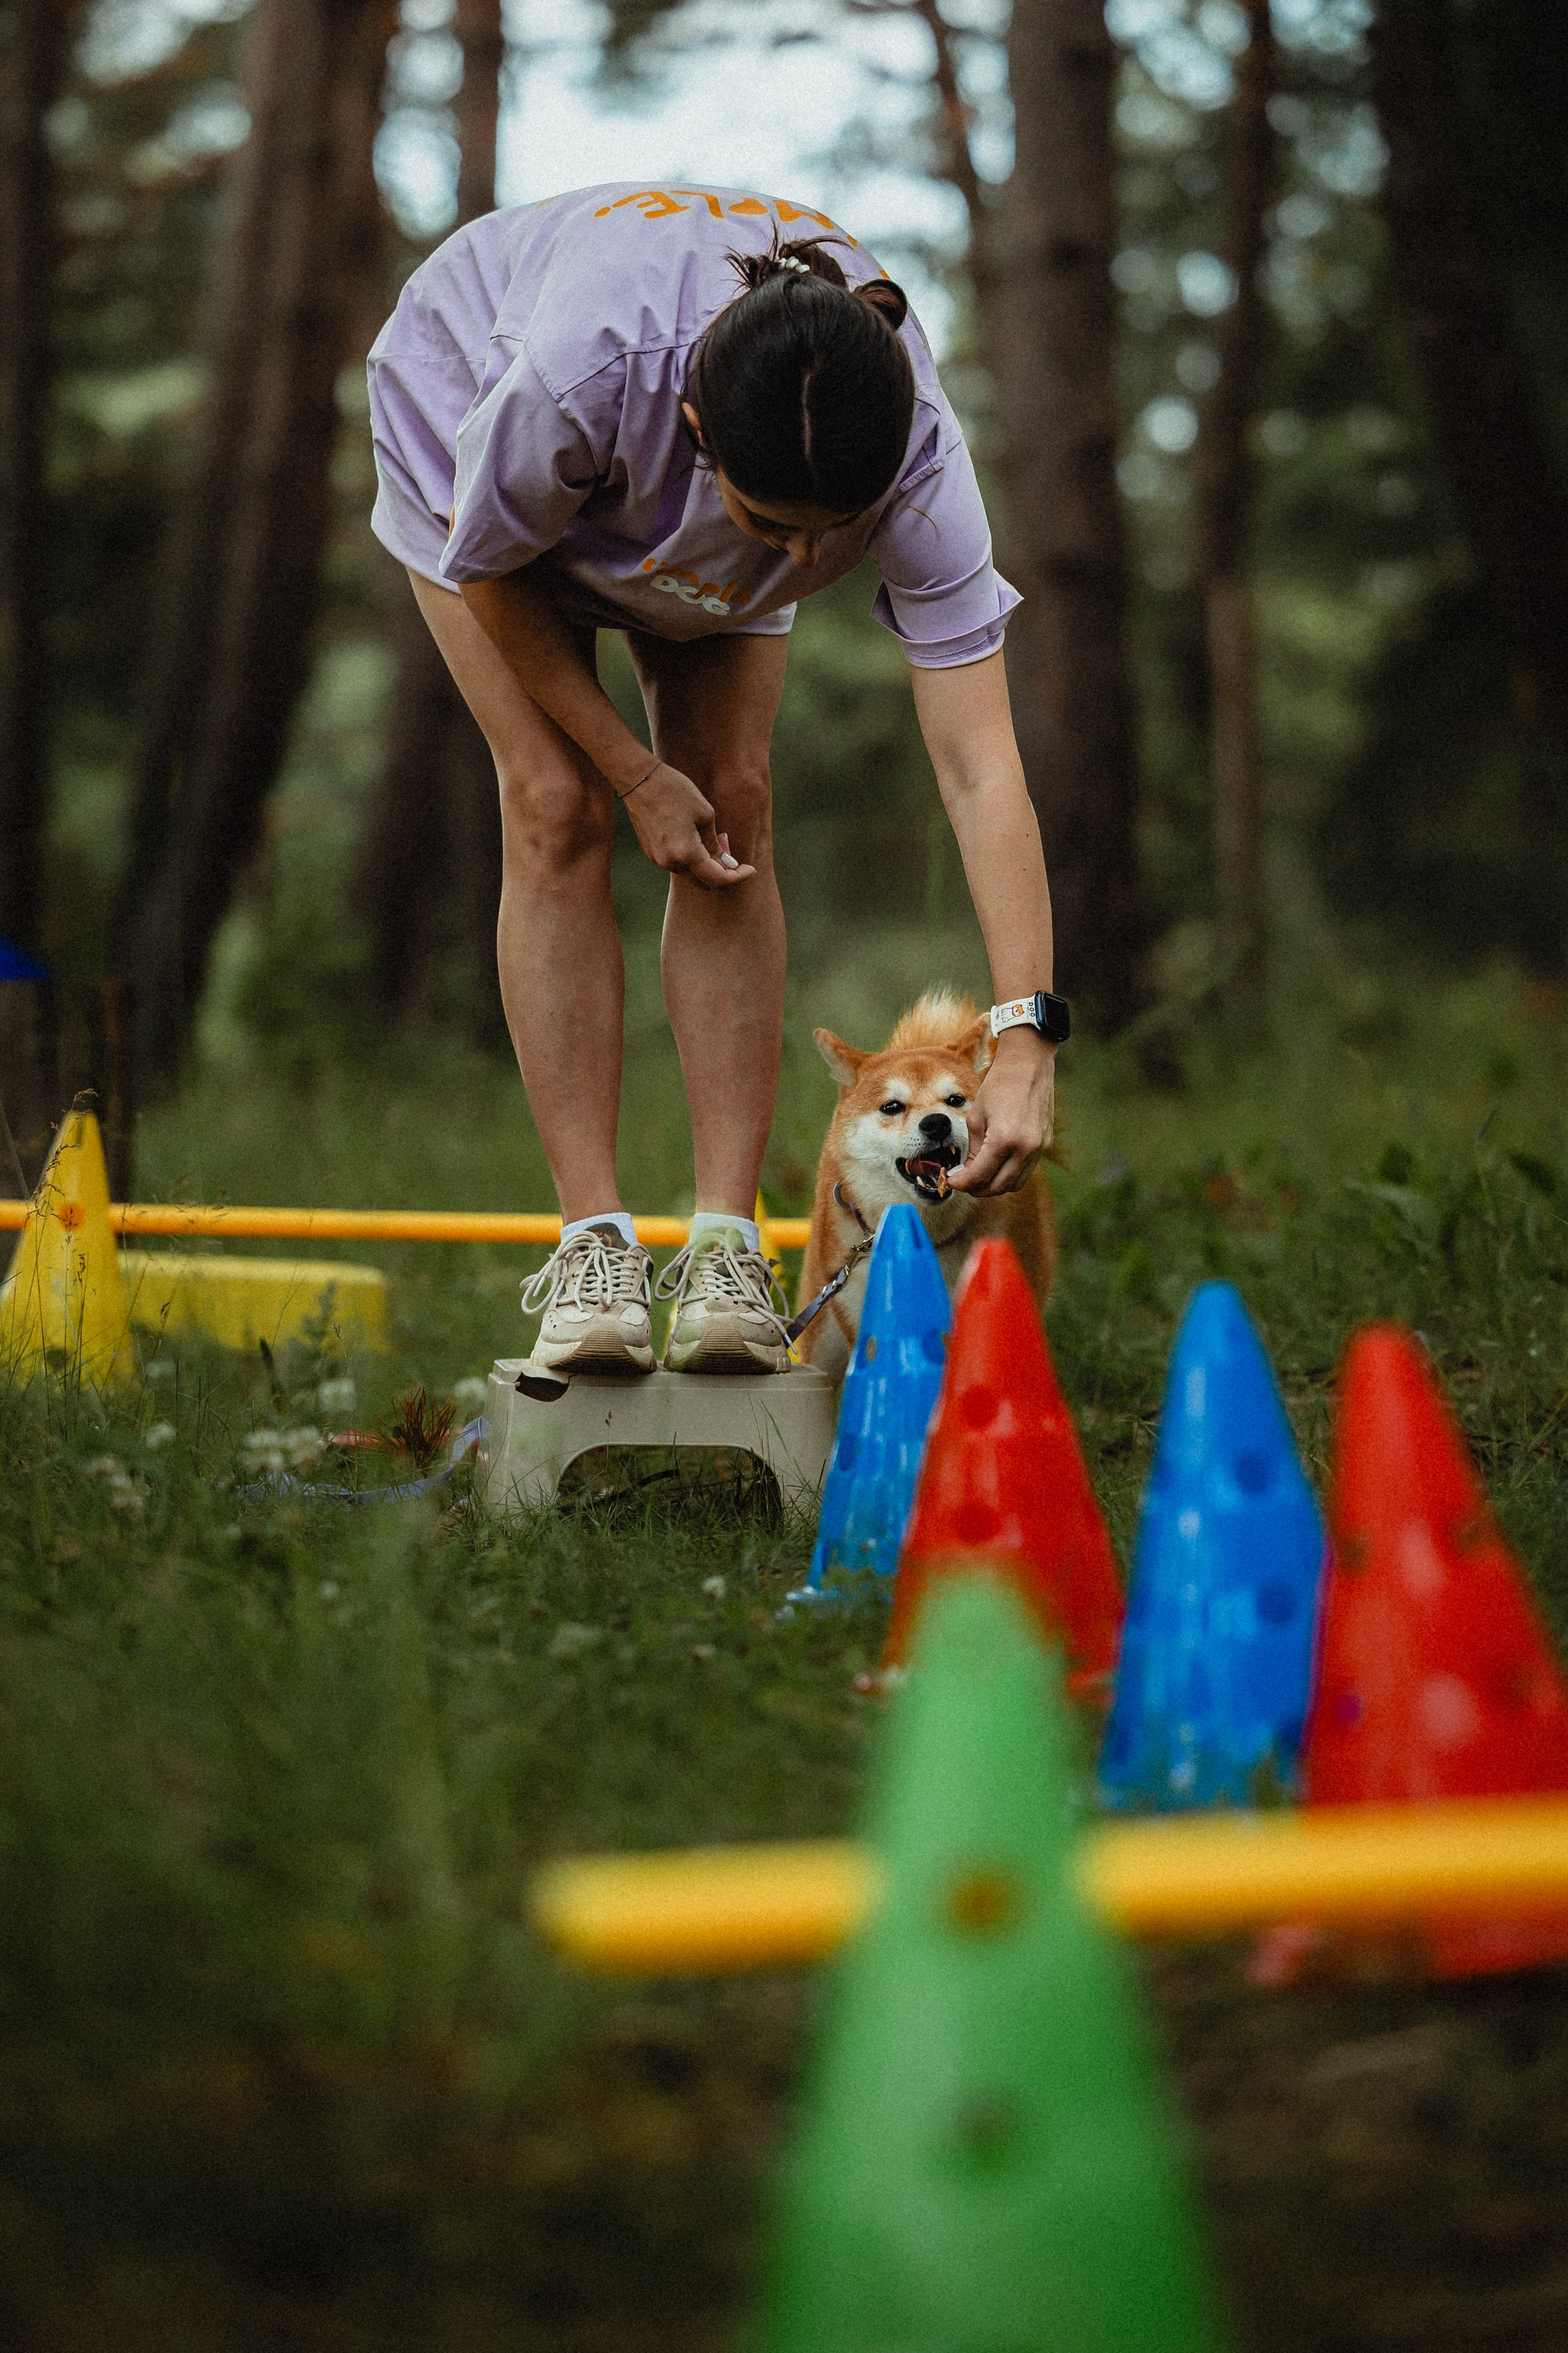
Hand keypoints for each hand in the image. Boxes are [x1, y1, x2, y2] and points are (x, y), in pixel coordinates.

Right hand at [621, 761, 753, 889]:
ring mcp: (658, 859)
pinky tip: (694, 835)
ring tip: (712, 834)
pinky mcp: (651, 852)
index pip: (718, 879)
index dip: (738, 877)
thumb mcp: (705, 814)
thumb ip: (716, 844)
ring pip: (690, 873)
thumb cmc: (675, 791)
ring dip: (706, 862)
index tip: (751, 869)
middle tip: (727, 844)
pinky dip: (691, 857)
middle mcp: (670, 863)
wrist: (638, 779)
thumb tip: (727, 864)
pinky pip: (677, 863)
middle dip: (721, 870)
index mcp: (687, 854)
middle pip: (704, 881)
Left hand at [948, 1027, 1055, 1196]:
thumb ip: (974, 1149)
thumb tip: (968, 1172)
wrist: (1029, 1064)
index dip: (962, 1183)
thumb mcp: (976, 1117)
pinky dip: (1009, 1173)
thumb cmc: (999, 1085)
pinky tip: (996, 1164)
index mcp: (1005, 1139)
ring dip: (995, 1184)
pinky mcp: (1046, 1145)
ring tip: (979, 1174)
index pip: (980, 1175)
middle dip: (977, 1188)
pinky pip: (1026, 1170)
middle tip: (963, 1181)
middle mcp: (1026, 1149)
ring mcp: (1039, 1148)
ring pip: (1015, 1184)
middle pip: (999, 1187)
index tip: (951, 1181)